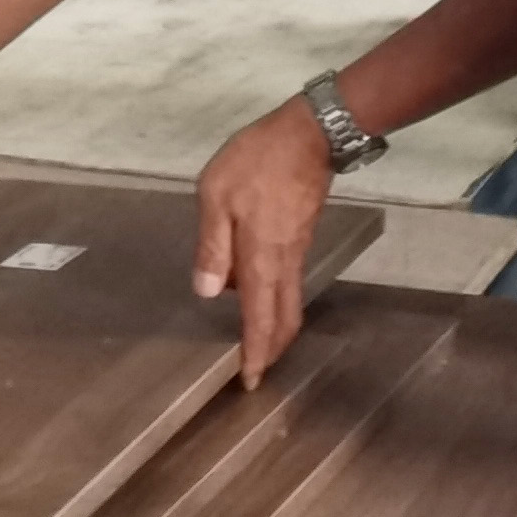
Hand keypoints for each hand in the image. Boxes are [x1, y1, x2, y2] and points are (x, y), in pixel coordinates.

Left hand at [190, 93, 338, 387]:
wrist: (309, 135)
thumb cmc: (256, 163)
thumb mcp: (216, 197)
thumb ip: (212, 246)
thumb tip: (207, 293)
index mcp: (259, 259)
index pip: (258, 318)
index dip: (255, 352)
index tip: (250, 380)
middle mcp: (283, 263)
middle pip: (284, 319)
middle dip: (273, 349)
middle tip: (258, 370)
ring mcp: (297, 249)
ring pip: (290, 301)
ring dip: (277, 326)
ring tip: (258, 340)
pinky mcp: (301, 235)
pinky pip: (290, 280)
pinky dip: (279, 299)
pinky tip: (260, 291)